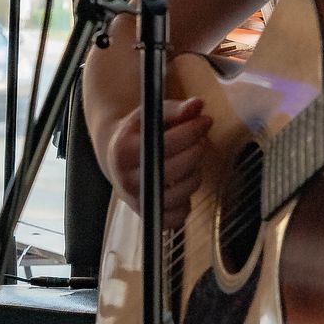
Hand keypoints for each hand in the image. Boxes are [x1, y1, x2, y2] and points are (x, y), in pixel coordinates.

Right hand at [106, 96, 211, 230]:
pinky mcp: (147, 216)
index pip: (166, 143)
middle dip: (196, 150)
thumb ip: (175, 109)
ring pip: (180, 194)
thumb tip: (198, 105)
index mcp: (124, 151)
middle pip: (175, 169)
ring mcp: (136, 201)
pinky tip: (183, 183)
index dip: (191, 131)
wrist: (118, 156)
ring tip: (191, 159)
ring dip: (194, 174)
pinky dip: (186, 203)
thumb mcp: (151, 114)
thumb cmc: (139, 131)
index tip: (205, 120)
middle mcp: (127, 180)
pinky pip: (176, 217)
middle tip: (201, 139)